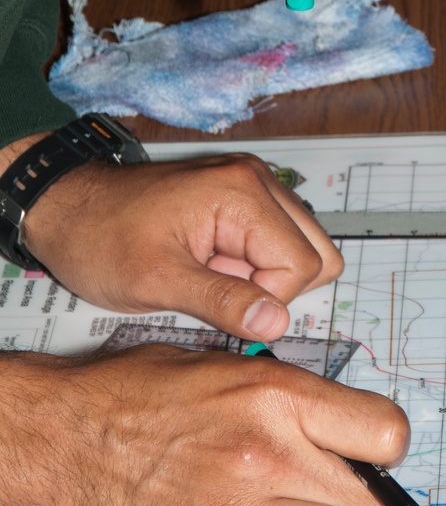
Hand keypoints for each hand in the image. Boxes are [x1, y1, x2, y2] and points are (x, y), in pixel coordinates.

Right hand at [1, 344, 408, 505]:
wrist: (69, 439)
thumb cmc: (142, 396)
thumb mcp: (230, 364)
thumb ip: (294, 396)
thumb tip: (349, 427)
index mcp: (278, 396)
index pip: (386, 433)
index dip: (386, 452)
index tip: (371, 458)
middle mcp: (268, 454)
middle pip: (371, 503)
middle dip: (357, 504)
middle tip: (325, 499)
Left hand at [21, 153, 341, 340]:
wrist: (67, 208)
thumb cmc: (99, 238)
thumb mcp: (155, 281)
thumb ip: (222, 301)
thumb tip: (276, 324)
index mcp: (242, 192)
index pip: (303, 264)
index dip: (267, 298)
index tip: (218, 302)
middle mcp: (258, 180)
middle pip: (318, 252)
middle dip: (275, 287)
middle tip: (219, 289)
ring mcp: (253, 186)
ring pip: (303, 248)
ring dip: (263, 276)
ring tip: (209, 275)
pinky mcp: (243, 197)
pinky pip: (277, 241)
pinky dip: (252, 264)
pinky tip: (209, 265)